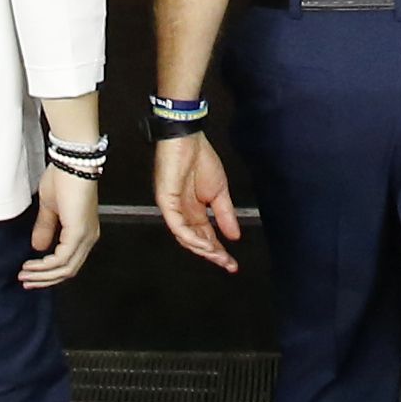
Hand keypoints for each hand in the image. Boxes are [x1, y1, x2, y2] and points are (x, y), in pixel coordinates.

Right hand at [23, 160, 101, 289]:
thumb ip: (46, 228)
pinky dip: (46, 265)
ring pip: (65, 268)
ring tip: (25, 275)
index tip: (31, 275)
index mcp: (84, 231)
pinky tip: (33, 265)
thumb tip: (38, 247)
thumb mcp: (51, 207)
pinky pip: (62, 258)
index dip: (50, 272)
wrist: (72, 162)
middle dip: (45, 279)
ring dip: (42, 275)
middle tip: (26, 281)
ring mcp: (85, 236)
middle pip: (68, 270)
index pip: (69, 262)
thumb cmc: (64, 178)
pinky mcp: (79, 232)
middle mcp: (88, 237)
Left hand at [155, 128, 244, 269]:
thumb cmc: (199, 157)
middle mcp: (182, 212)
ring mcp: (172, 208)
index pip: (205, 236)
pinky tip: (205, 243)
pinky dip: (191, 237)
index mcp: (193, 210)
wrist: (188, 137)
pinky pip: (177, 225)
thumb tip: (234, 235)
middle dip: (212, 254)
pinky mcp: (166, 201)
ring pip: (185, 237)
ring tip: (218, 255)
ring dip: (203, 249)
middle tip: (227, 264)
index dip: (218, 251)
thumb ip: (225, 214)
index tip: (231, 263)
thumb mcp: (219, 191)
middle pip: (195, 241)